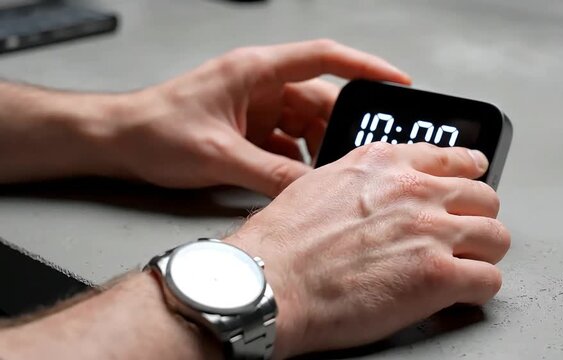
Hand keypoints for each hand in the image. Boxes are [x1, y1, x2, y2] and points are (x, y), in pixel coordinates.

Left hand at [108, 40, 410, 196]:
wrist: (118, 141)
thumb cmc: (153, 129)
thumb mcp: (219, 155)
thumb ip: (269, 174)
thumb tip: (310, 192)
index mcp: (255, 71)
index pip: (322, 58)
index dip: (364, 68)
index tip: (395, 81)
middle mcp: (259, 85)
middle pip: (319, 100)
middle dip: (339, 129)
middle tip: (358, 156)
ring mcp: (255, 107)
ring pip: (305, 125)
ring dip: (317, 150)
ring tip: (326, 176)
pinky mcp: (248, 129)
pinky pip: (286, 142)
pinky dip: (297, 160)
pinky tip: (301, 180)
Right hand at [227, 143, 510, 357]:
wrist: (269, 282)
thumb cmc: (282, 243)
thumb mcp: (321, 184)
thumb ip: (363, 181)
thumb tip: (380, 195)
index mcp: (385, 164)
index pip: (453, 159)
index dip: (468, 174)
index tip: (473, 179)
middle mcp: (413, 190)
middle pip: (484, 197)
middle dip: (476, 218)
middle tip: (463, 235)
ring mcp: (430, 230)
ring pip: (496, 236)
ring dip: (482, 254)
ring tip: (464, 267)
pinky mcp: (437, 275)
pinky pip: (488, 280)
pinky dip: (477, 290)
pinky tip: (458, 294)